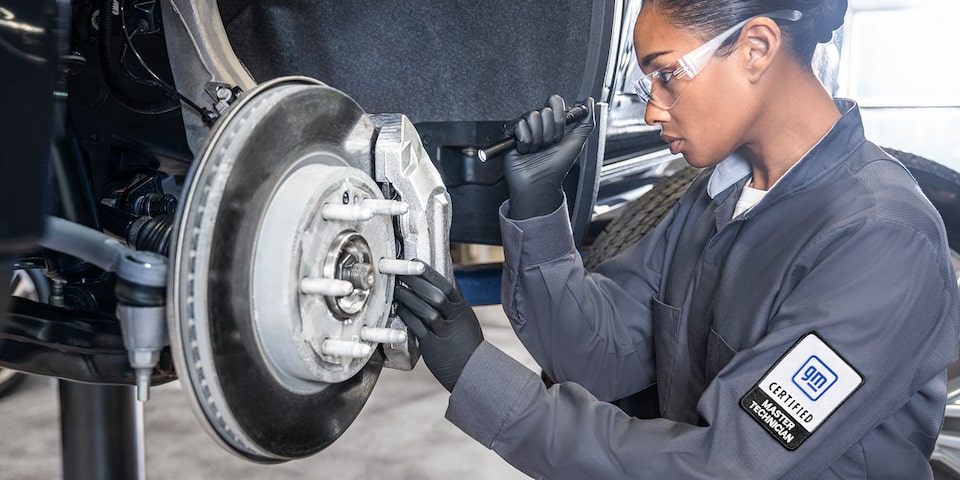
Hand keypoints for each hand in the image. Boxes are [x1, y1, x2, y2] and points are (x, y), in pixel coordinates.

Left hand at [394, 262, 482, 391]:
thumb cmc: (466, 343)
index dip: (431, 273)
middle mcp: (455, 319)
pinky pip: (418, 327)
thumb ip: (454, 302)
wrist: (472, 369)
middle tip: (400, 270)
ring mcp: (444, 332)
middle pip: (436, 296)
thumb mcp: (465, 319)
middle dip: (417, 282)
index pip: (447, 286)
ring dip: (409, 298)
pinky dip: (407, 316)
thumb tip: (445, 281)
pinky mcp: (433, 345)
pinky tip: (398, 308)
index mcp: (462, 310)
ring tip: (396, 287)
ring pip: (427, 311)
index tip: (416, 262)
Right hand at [504, 95, 594, 219]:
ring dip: (537, 138)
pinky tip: (525, 151)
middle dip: (549, 132)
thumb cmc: (557, 166)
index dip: (560, 119)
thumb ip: (586, 120)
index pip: (555, 102)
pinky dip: (525, 142)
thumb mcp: (578, 141)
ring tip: (536, 150)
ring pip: (532, 117)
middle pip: (544, 111)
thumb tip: (589, 101)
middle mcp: (538, 123)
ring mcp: (523, 128)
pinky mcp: (509, 133)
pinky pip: (519, 125)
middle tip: (547, 145)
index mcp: (552, 122)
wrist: (540, 182)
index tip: (560, 135)